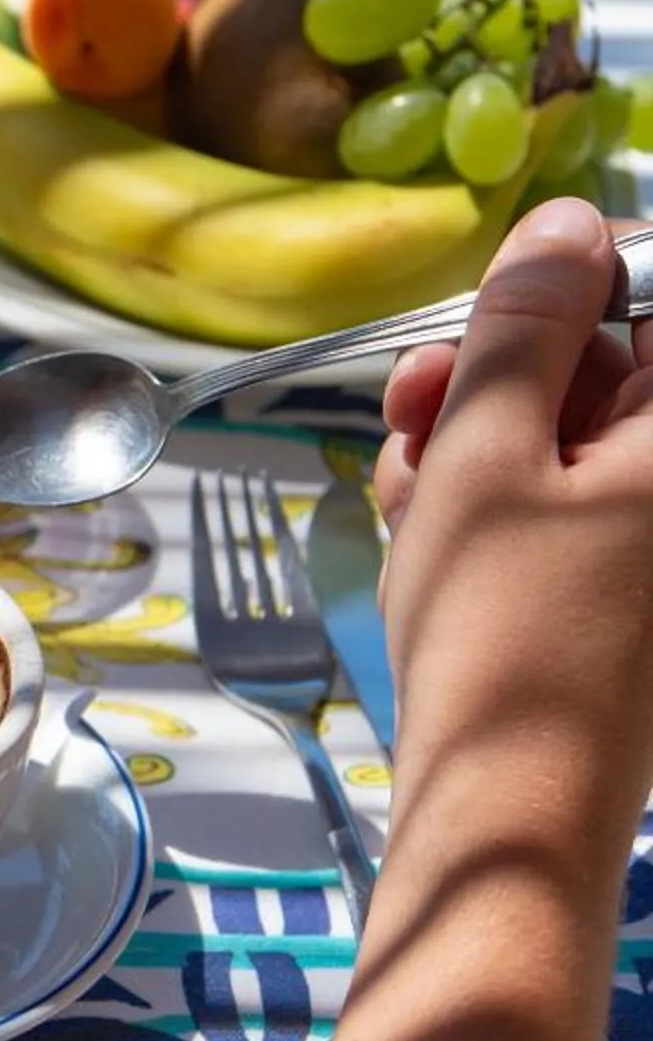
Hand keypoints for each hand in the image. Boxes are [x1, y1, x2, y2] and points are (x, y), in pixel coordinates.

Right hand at [375, 200, 652, 830]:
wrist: (514, 816)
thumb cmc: (504, 636)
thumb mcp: (490, 454)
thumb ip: (526, 325)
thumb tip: (567, 224)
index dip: (570, 277)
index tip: (486, 315)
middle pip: (612, 366)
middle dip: (502, 370)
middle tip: (412, 407)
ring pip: (576, 439)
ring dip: (481, 441)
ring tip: (409, 494)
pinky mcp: (634, 602)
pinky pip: (573, 511)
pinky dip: (502, 508)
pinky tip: (432, 539)